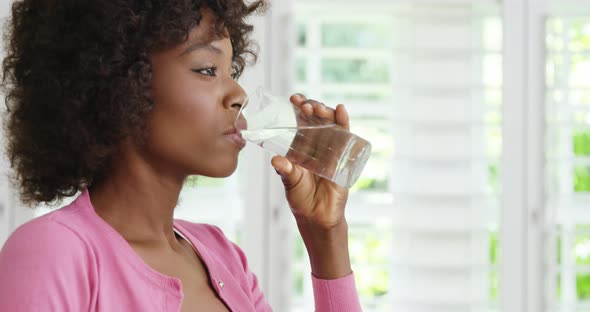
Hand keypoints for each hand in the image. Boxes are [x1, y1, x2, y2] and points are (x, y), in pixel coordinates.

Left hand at [271, 94, 351, 278]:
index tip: (293, 99)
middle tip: (304, 104)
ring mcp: (331, 149)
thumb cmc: (301, 199)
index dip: (298, 109)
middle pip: (316, 120)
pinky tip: (341, 111)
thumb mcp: (290, 183)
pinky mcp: (344, 157)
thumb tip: (276, 160)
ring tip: (318, 108)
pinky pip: (346, 137)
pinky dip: (344, 123)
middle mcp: (317, 145)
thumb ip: (285, 171)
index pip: (300, 122)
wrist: (318, 218)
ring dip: (326, 113)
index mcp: (301, 147)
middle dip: (311, 108)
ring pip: (330, 125)